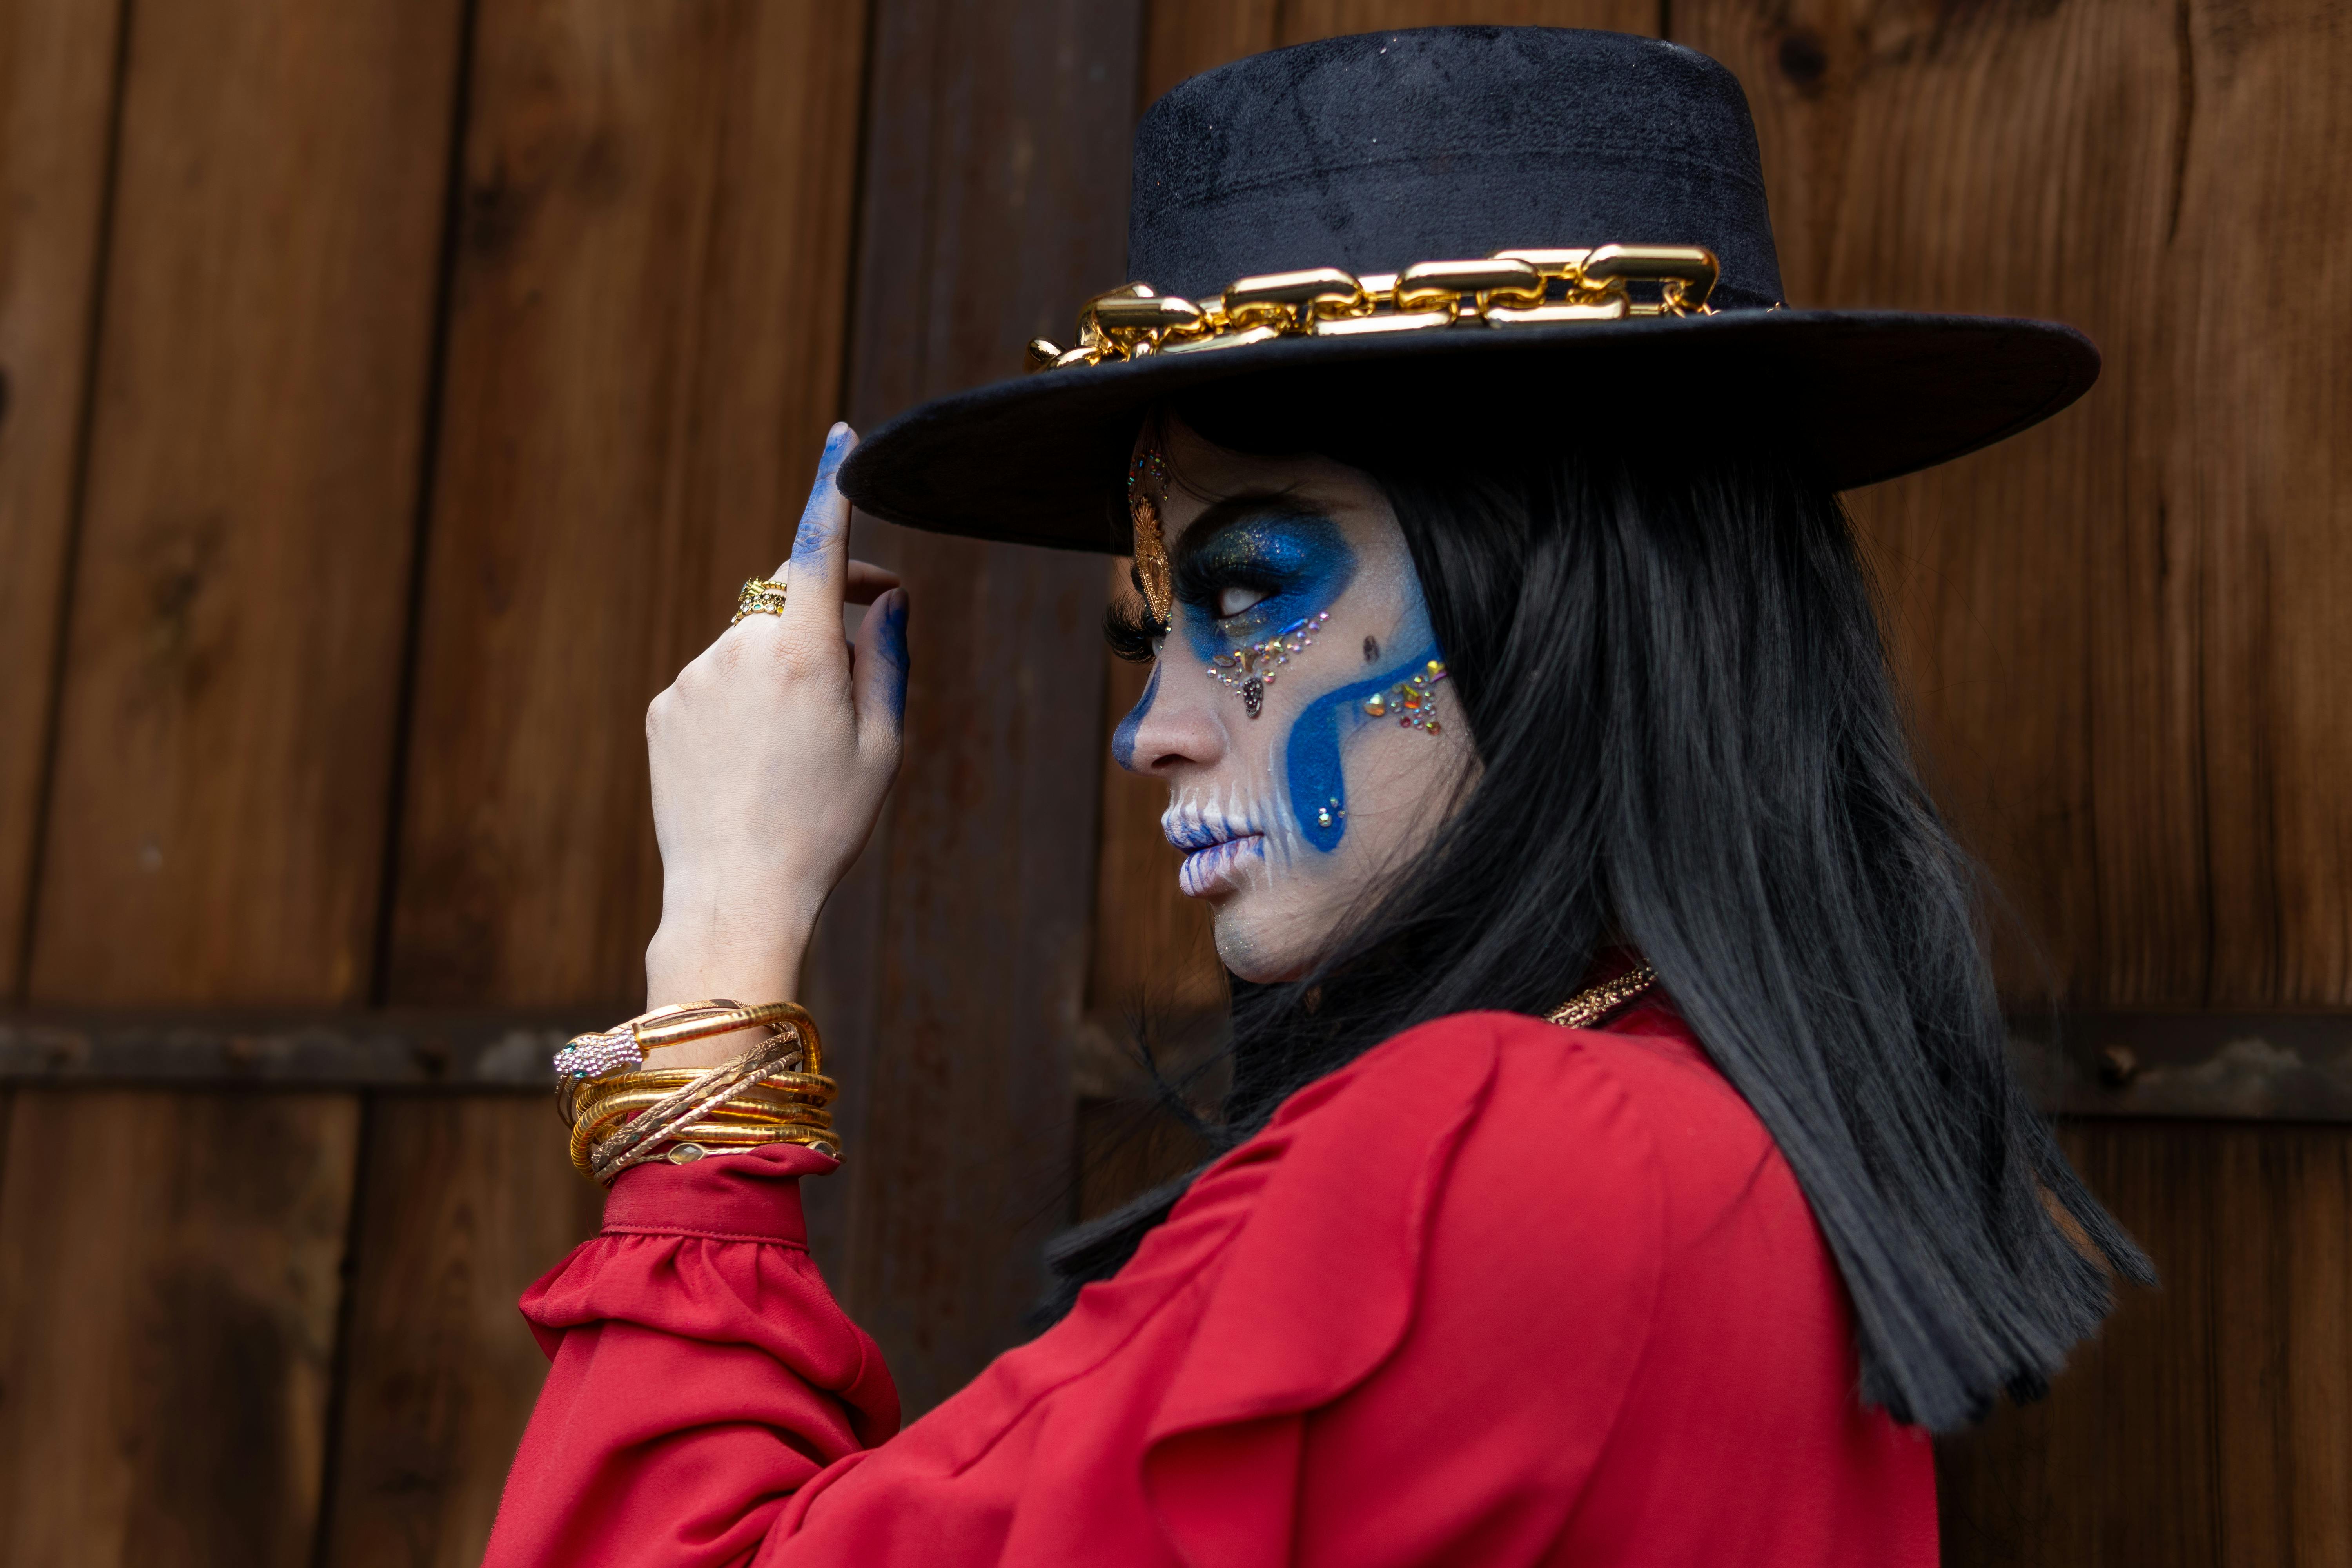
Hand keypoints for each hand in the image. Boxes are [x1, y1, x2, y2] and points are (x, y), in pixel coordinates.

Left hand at [642, 423, 906, 1064]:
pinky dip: (740, 704)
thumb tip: (883, 598)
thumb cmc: (826, 824)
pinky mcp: (664, 707)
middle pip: (790, 604)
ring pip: (750, 647)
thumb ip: (885, 658)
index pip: (819, 544)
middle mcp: (740, 648)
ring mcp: (694, 676)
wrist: (736, 892)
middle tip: (857, 683)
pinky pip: (714, 682)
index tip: (842, 436)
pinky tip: (752, 765)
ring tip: (794, 754)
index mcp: (804, 653)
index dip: (833, 486)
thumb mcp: (883, 745)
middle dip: (824, 623)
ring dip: (779, 674)